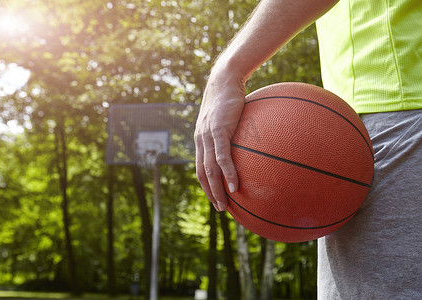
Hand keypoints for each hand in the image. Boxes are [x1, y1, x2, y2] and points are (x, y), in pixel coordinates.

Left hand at [194, 67, 244, 211]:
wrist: (224, 79)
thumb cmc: (230, 98)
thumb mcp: (229, 118)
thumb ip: (233, 133)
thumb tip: (247, 144)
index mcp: (202, 140)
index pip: (200, 168)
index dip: (206, 185)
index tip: (216, 197)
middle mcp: (201, 141)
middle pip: (202, 173)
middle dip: (210, 193)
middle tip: (220, 208)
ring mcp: (208, 136)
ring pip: (210, 169)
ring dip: (217, 189)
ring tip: (226, 204)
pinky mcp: (218, 130)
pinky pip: (222, 156)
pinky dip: (228, 173)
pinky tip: (235, 186)